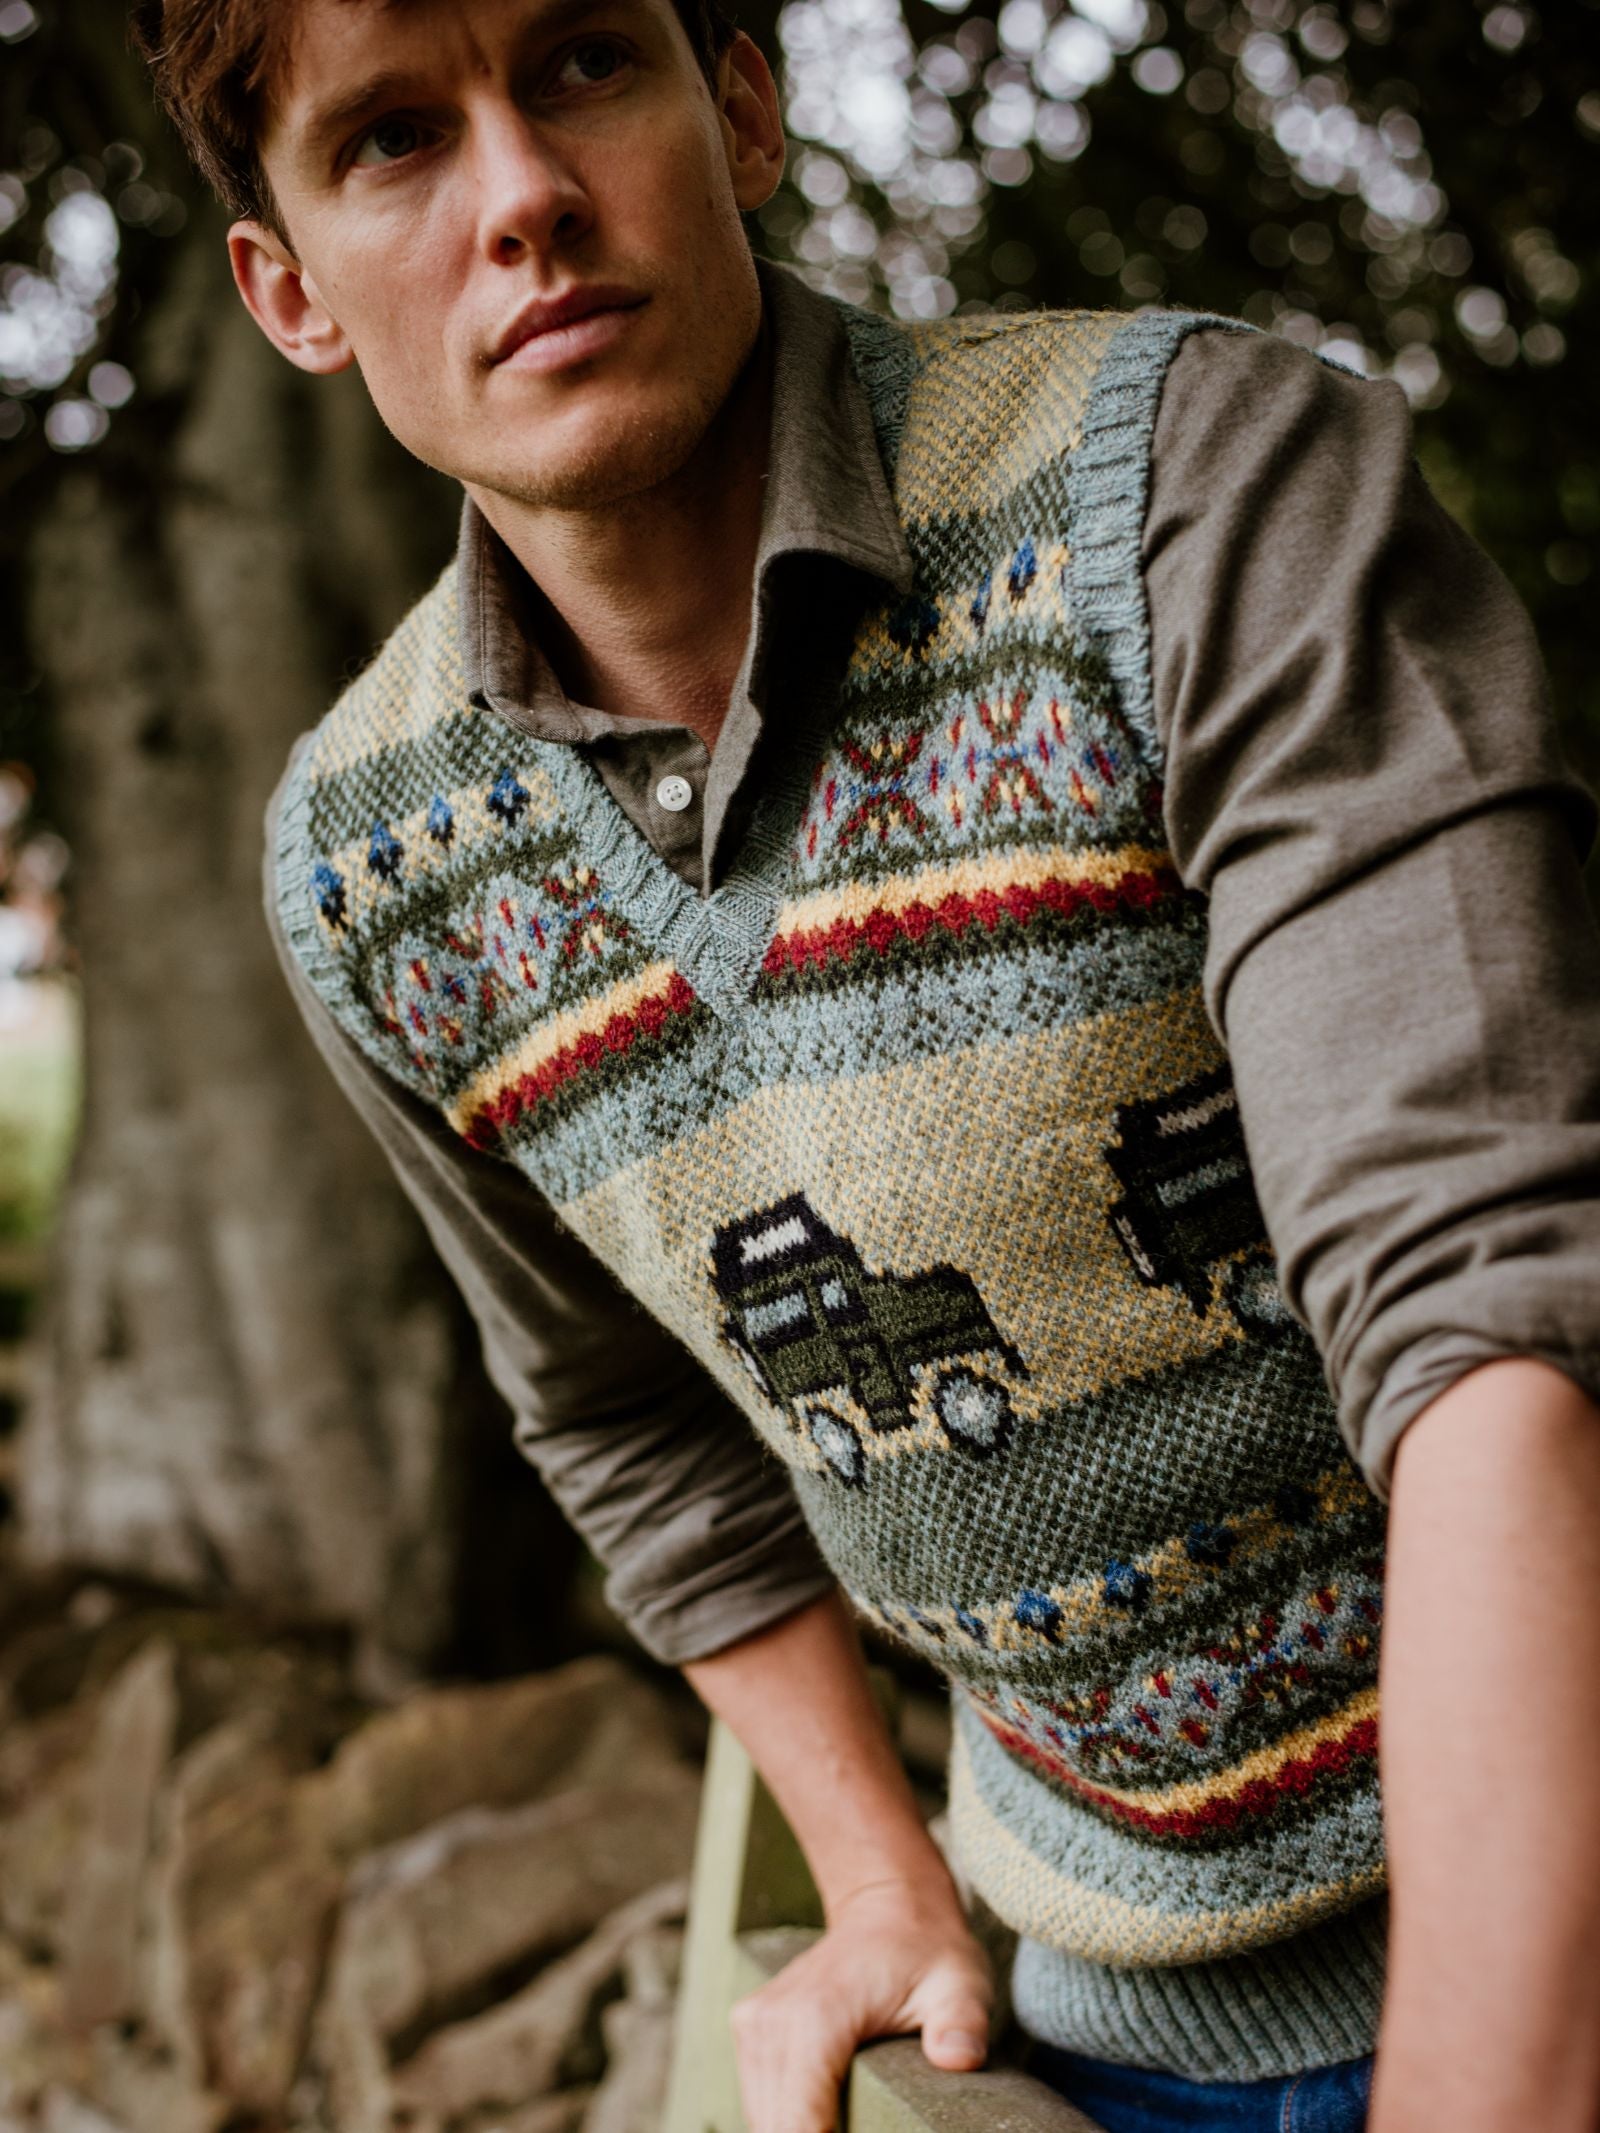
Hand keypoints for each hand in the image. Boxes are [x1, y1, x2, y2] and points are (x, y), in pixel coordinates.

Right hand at [728, 1874, 994, 2132]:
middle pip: (776, 2127)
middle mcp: (773, 2019)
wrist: (886, 1906)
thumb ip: (961, 2023)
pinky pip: (759, 2100)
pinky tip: (825, 2119)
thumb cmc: (925, 1950)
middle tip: (871, 2129)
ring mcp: (754, 2023)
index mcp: (817, 2013)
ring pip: (761, 2119)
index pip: (798, 2120)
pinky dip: (786, 2120)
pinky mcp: (749, 2029)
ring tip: (847, 2126)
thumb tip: (958, 2057)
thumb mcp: (959, 1983)